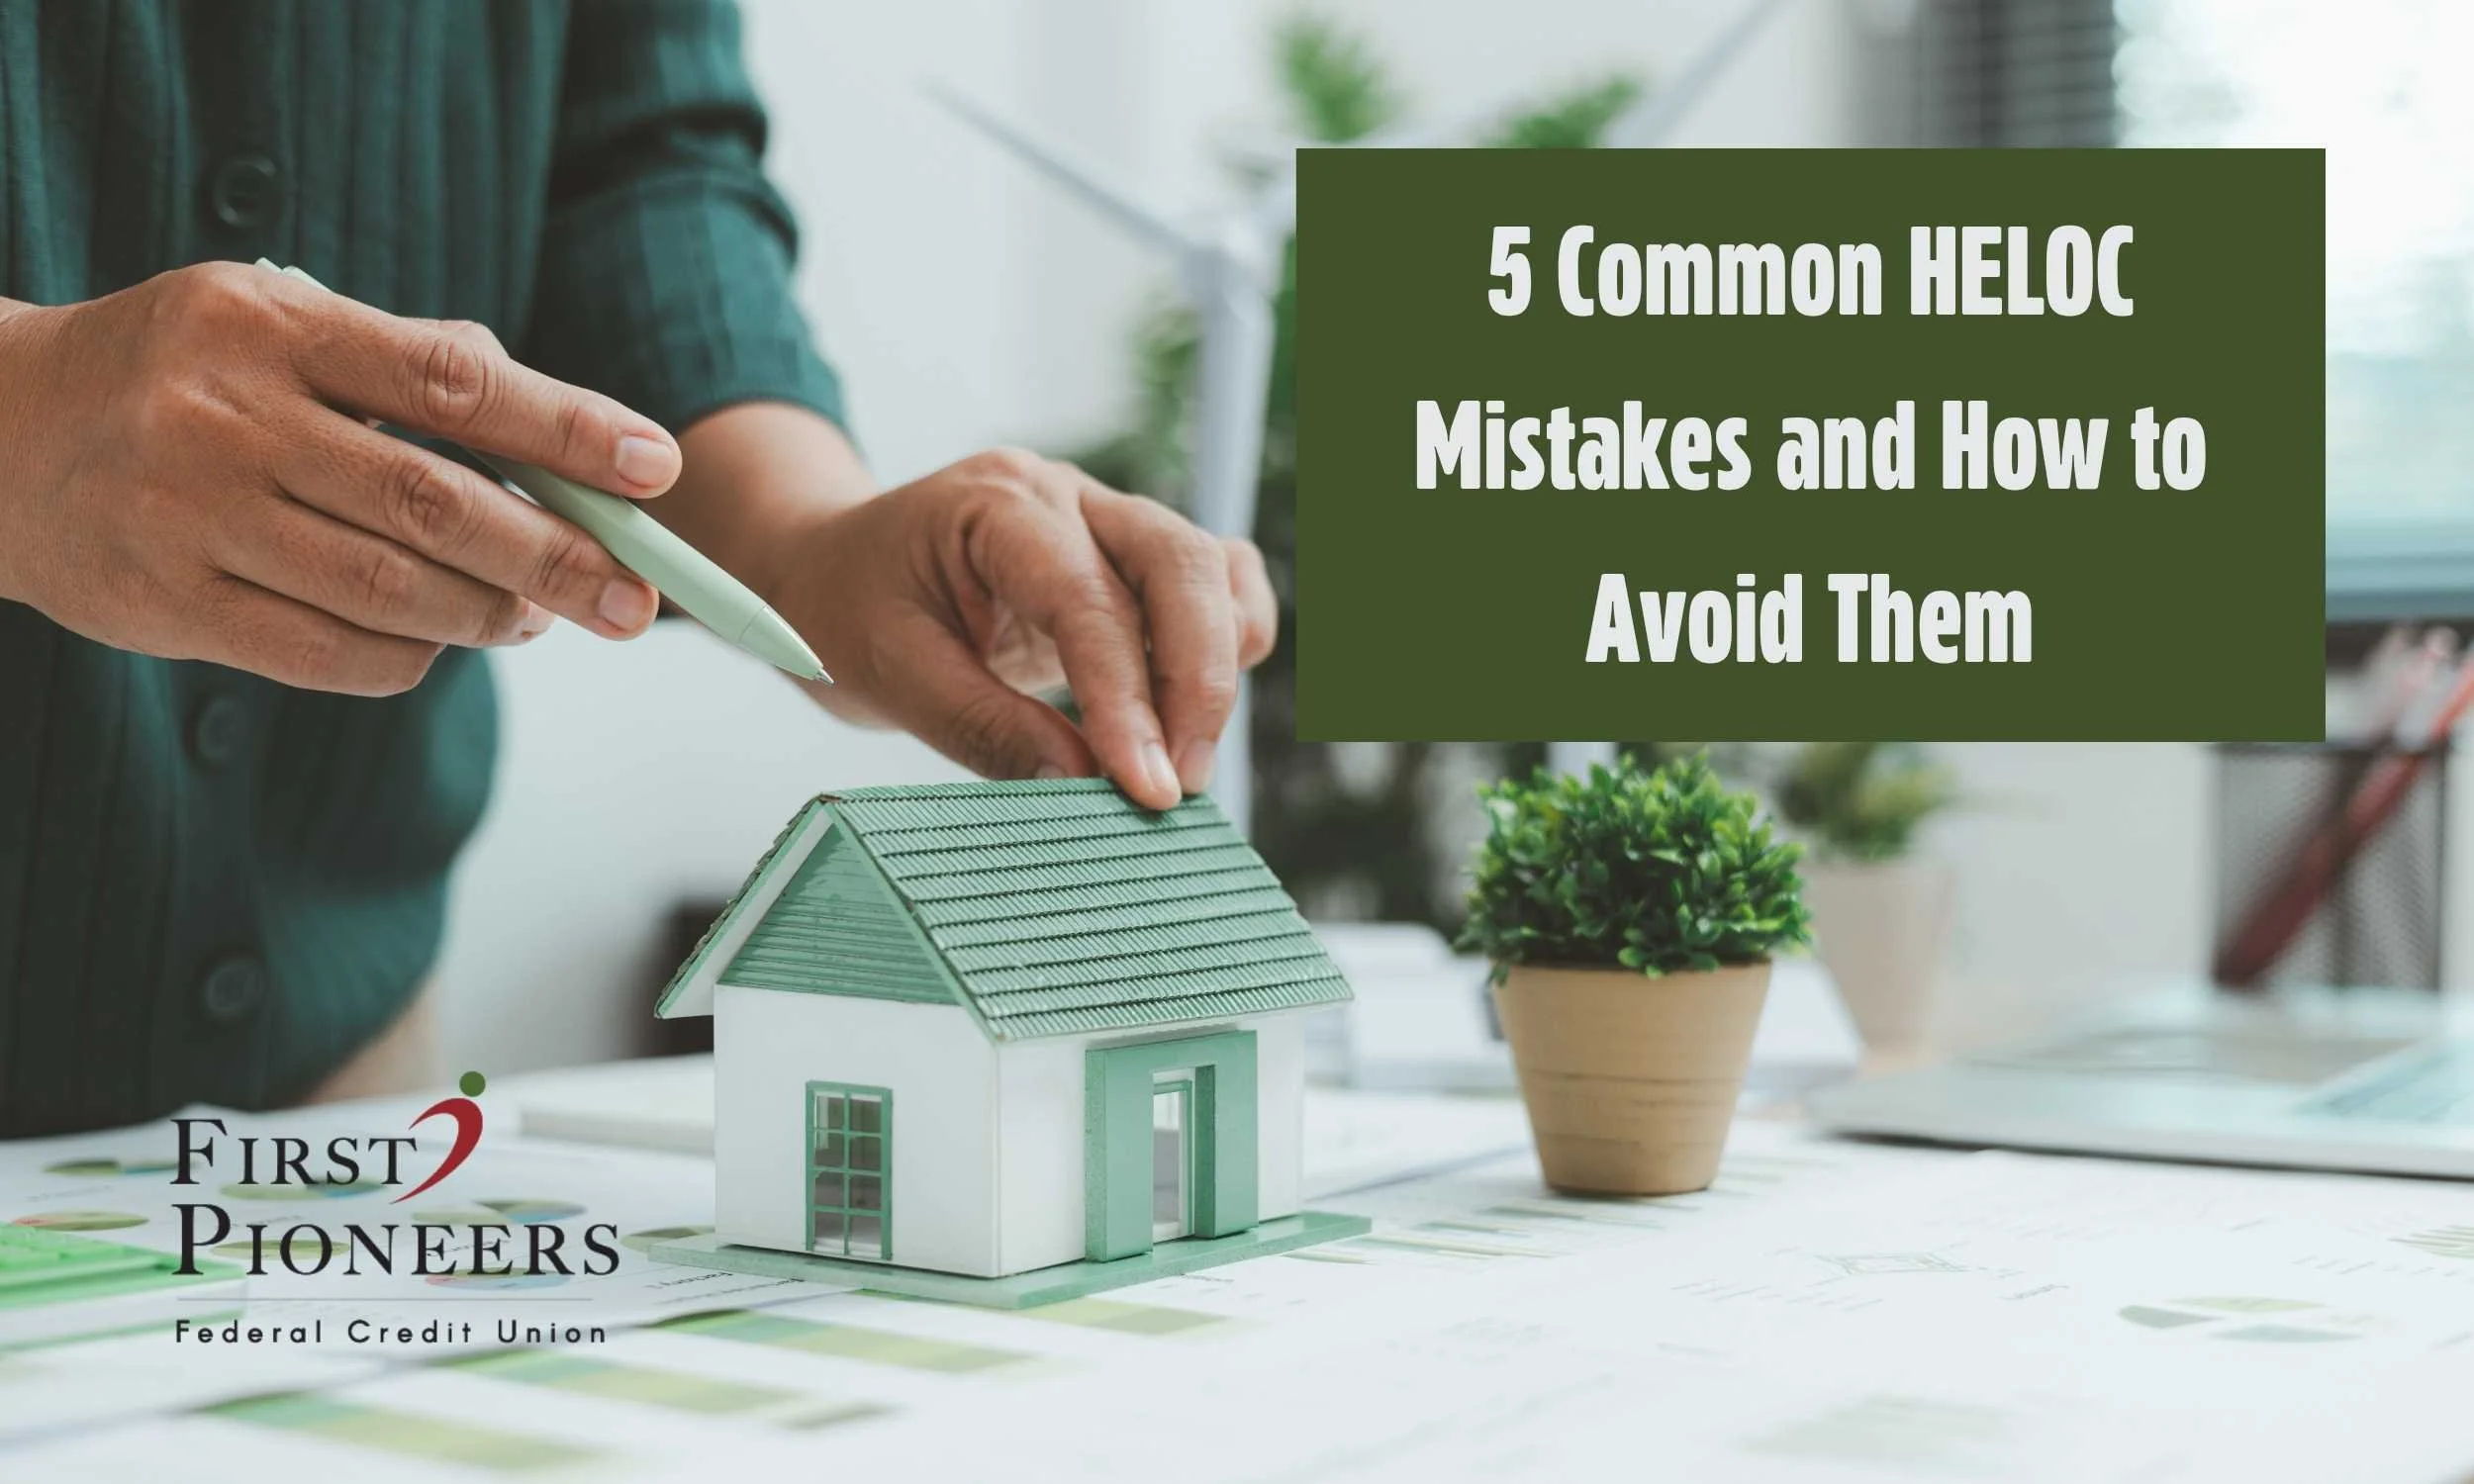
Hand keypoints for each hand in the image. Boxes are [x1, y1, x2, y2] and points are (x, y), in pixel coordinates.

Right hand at [0, 261, 680, 694]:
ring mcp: (190, 514)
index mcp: (272, 326)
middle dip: (556, 556)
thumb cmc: (183, 375)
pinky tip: (443, 643)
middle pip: (433, 503)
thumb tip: (550, 424)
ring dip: (489, 615)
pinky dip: (411, 657)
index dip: (567, 427)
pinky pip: (327, 654)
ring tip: (539, 614)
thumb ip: (408, 361)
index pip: (451, 381)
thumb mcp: (279, 324)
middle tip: (634, 597)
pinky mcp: (165, 603)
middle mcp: (228, 415)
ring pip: (388, 590)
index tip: (657, 467)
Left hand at [772, 448, 1277, 810]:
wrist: (833, 572)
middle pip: (1179, 564)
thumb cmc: (849, 610)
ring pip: (1213, 571)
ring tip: (1182, 762)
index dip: (1126, 700)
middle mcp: (1067, 496)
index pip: (1089, 599)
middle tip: (1177, 788)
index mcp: (997, 503)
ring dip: (1216, 669)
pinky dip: (1229, 642)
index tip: (1146, 788)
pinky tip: (1191, 712)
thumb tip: (1082, 786)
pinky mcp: (1134, 559)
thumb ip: (986, 729)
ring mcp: (1110, 518)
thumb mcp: (891, 675)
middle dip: (1195, 683)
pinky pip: (1220, 583)